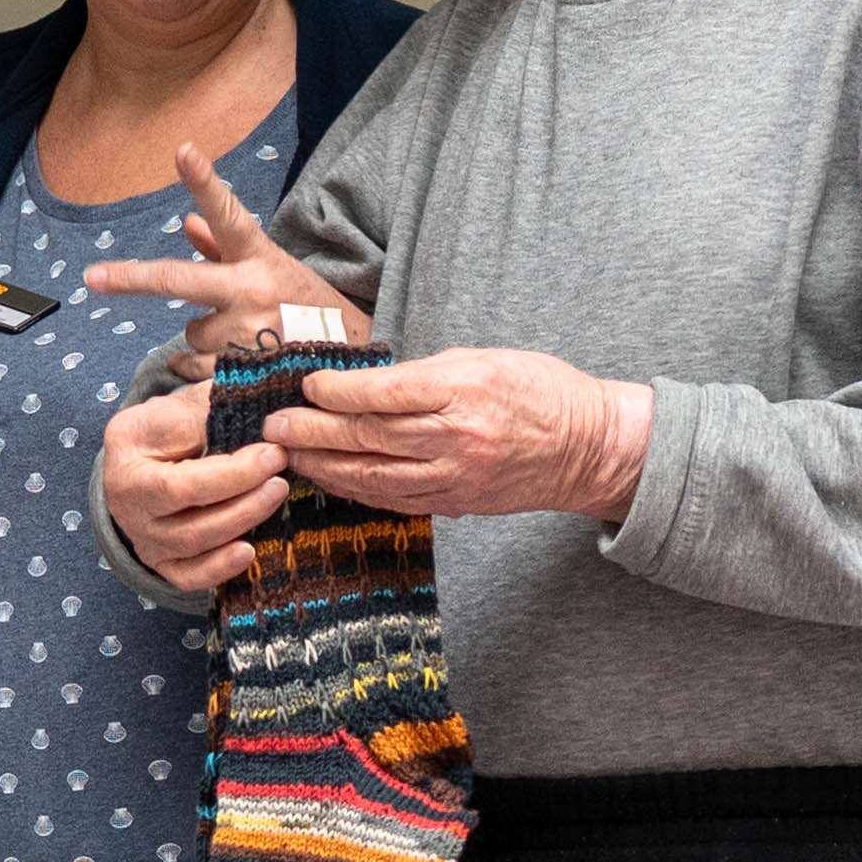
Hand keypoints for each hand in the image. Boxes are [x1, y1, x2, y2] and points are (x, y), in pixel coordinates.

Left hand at [82, 145, 354, 367]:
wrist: (351, 364)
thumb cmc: (308, 308)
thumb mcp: (275, 269)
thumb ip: (226, 248)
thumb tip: (188, 224)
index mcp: (261, 258)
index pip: (229, 213)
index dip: (205, 181)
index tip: (183, 150)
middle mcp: (251, 290)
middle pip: (177, 279)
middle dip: (130, 278)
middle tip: (93, 277)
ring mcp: (246, 332)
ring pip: (191, 332)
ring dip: (207, 337)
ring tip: (245, 339)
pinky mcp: (241, 371)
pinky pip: (193, 365)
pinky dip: (198, 365)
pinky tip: (227, 362)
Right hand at [105, 377, 294, 590]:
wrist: (147, 456)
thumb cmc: (171, 425)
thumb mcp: (183, 404)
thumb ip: (212, 407)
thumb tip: (257, 413)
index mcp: (125, 454)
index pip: (184, 478)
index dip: (235, 471)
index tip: (274, 450)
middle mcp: (125, 501)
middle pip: (187, 515)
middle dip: (243, 496)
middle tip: (281, 473)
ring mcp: (142, 536)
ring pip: (193, 544)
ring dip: (241, 522)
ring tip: (276, 494)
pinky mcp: (160, 560)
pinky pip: (187, 576)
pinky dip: (218, 569)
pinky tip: (249, 551)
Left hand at [265, 349, 654, 527]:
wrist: (587, 448)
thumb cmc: (539, 390)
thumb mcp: (484, 360)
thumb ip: (424, 373)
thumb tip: (363, 382)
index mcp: (465, 390)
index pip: (386, 393)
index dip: (339, 391)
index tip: (308, 383)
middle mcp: (458, 437)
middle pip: (370, 437)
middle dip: (314, 432)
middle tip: (274, 426)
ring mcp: (456, 475)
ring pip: (374, 475)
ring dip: (324, 466)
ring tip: (287, 456)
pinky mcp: (456, 501)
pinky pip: (394, 498)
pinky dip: (356, 490)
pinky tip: (329, 479)